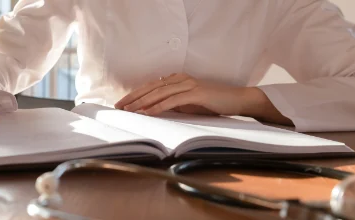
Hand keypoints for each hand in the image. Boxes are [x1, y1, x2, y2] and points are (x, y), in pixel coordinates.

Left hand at [114, 73, 257, 115]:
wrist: (237, 100)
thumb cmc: (213, 104)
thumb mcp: (188, 104)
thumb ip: (173, 104)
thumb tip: (154, 110)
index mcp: (177, 79)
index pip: (151, 86)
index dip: (135, 94)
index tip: (122, 104)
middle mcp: (180, 78)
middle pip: (151, 87)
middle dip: (133, 98)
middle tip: (118, 107)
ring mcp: (188, 84)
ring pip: (159, 92)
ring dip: (142, 102)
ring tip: (129, 110)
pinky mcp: (196, 92)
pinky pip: (172, 100)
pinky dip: (158, 106)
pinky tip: (148, 112)